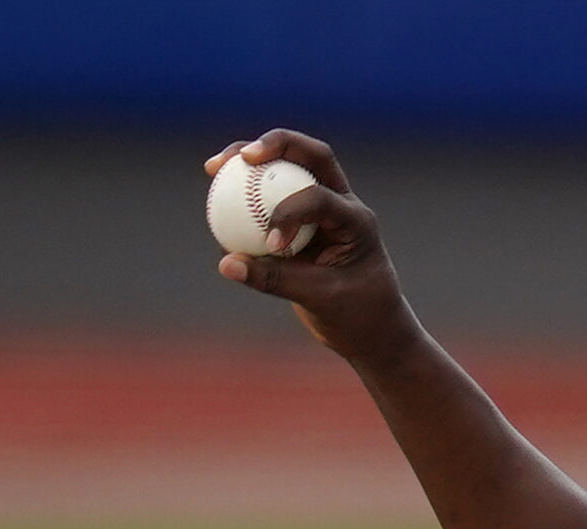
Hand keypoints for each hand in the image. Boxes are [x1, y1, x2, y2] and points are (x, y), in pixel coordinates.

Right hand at [206, 131, 416, 365]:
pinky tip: (216, 190)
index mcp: (357, 222)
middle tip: (243, 156)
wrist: (372, 327)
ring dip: (253, 158)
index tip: (271, 245)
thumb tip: (225, 264)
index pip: (320, 198)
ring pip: (290, 165)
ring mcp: (323, 207)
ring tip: (214, 166)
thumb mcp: (319, 299)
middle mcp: (343, 205)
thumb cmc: (357, 313)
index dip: (289, 213)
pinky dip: (244, 188)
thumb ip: (273, 279)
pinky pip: (270, 193)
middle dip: (277, 144)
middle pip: (313, 156)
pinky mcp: (302, 218)